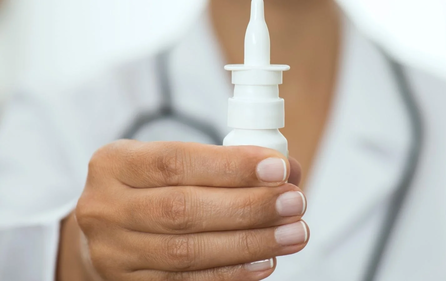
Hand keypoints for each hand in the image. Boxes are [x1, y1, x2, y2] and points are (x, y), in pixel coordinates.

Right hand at [76, 140, 308, 280]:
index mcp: (115, 163)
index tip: (277, 169)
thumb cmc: (152, 186)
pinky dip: (230, 273)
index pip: (175, 162)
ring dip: (249, 243)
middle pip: (182, 210)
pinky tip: (265, 261)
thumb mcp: (174, 161)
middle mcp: (106, 207)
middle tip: (294, 202)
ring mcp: (114, 252)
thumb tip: (288, 170)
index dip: (230, 166)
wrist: (108, 226)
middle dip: (248, 207)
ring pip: (187, 251)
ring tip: (292, 233)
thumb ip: (226, 162)